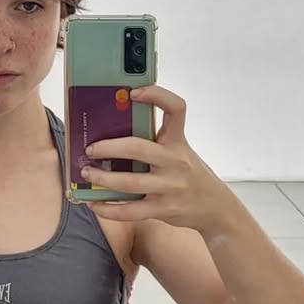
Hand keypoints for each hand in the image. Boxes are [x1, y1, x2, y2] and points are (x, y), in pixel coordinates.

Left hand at [79, 84, 233, 232]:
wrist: (216, 209)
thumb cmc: (191, 177)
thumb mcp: (181, 153)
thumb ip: (157, 144)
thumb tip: (113, 136)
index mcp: (179, 142)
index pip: (175, 108)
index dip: (156, 95)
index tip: (133, 93)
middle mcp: (175, 161)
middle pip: (136, 147)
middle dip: (107, 147)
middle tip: (91, 149)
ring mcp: (169, 187)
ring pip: (128, 182)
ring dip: (101, 178)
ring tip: (87, 173)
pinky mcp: (163, 209)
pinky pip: (129, 211)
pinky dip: (107, 209)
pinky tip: (94, 204)